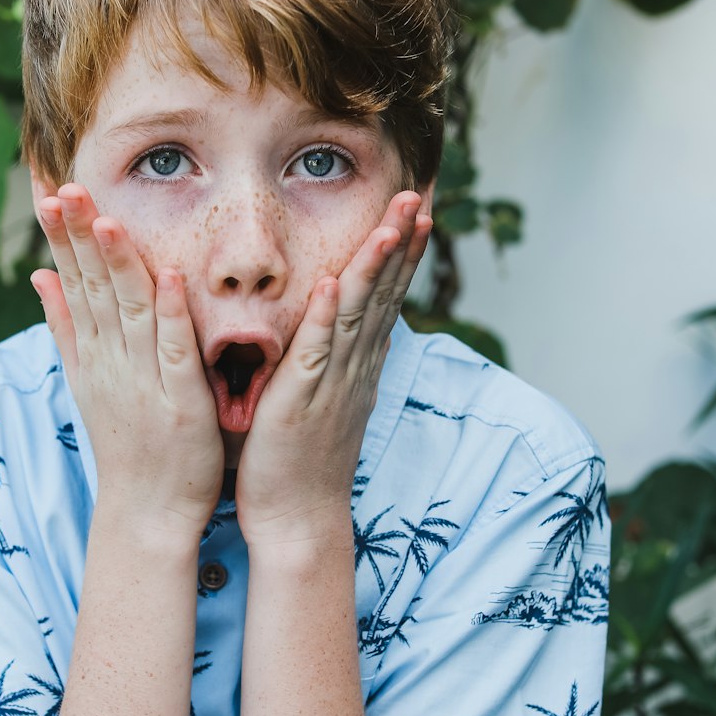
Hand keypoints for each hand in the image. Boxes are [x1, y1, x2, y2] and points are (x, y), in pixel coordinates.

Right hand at [31, 183, 224, 537]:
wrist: (146, 511)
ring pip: (129, 313)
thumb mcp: (86, 380)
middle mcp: (111, 361)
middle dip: (78, 238)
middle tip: (66, 188)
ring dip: (119, 266)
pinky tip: (170, 279)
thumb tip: (38, 277)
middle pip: (92, 290)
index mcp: (91, 353)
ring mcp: (144, 381)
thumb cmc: (126, 443)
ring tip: (109, 221)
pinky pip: (176, 353)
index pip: (72, 284)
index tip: (48, 191)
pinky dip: (171, 318)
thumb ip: (66, 327)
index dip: (61, 238)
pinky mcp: (180, 403)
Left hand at [235, 192, 430, 543]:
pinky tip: (336, 282)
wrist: (298, 519)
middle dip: (401, 244)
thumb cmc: (300, 461)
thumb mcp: (323, 398)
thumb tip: (345, 325)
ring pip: (359, 315)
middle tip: (417, 196)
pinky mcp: (303, 402)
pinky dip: (328, 316)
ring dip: (376, 268)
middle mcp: (355, 368)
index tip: (417, 209)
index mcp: (358, 364)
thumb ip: (334, 359)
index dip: (403, 253)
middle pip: (384, 295)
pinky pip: (317, 352)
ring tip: (392, 224)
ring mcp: (334, 384)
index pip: (387, 297)